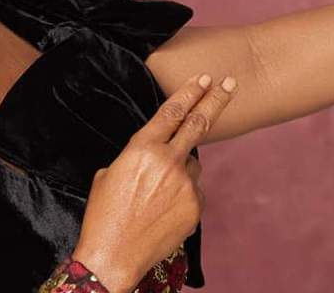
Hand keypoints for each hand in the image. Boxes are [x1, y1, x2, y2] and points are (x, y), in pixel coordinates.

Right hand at [71, 72, 236, 291]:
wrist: (114, 254)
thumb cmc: (104, 214)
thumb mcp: (109, 174)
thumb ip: (137, 157)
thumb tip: (154, 155)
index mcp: (142, 148)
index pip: (173, 111)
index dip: (190, 92)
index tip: (205, 79)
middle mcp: (168, 162)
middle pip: (200, 123)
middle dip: (216, 100)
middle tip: (230, 84)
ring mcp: (185, 185)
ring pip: (192, 165)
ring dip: (180, 170)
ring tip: (154, 194)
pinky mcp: (196, 207)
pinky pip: (194, 191)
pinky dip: (182, 195)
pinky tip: (161, 210)